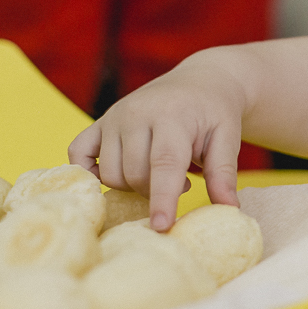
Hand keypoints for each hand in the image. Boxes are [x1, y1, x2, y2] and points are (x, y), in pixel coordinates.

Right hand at [68, 55, 245, 230]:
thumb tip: (229, 210)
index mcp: (171, 117)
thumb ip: (224, 174)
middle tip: (183, 181)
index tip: (162, 227)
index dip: (162, 199)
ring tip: (161, 171)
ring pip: (110, 174)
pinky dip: (89, 172)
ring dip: (133, 186)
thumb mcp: (227, 139)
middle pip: (134, 175)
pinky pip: (78, 154)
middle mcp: (136, 114)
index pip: (164, 165)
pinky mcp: (100, 121)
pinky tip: (117, 174)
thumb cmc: (215, 114)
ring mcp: (114, 116)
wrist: (200, 81)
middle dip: (156, 192)